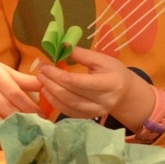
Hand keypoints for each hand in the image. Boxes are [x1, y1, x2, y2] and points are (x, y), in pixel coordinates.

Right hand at [0, 58, 41, 139]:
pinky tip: (4, 138)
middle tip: (36, 127)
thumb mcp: (8, 72)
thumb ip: (26, 81)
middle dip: (23, 120)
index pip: (16, 95)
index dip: (30, 107)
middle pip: (6, 109)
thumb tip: (47, 87)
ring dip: (10, 130)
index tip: (43, 116)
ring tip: (23, 134)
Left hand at [37, 46, 152, 124]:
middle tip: (40, 72)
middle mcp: (104, 101)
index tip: (45, 65)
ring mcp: (96, 112)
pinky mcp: (89, 117)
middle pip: (72, 93)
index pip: (80, 82)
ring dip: (51, 93)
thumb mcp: (101, 59)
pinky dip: (55, 103)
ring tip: (41, 81)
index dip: (59, 74)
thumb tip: (61, 46)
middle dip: (52, 82)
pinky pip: (69, 112)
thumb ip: (81, 54)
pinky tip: (47, 92)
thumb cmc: (112, 71)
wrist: (124, 92)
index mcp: (110, 83)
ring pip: (69, 104)